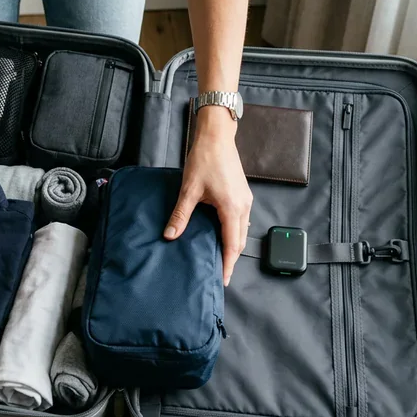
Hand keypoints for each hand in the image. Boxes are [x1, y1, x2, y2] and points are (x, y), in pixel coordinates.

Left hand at [163, 107, 252, 285]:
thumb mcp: (188, 190)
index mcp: (231, 208)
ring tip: (220, 258)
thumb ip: (180, 215)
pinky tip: (222, 235)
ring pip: (242, 231)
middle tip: (220, 274)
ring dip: (233, 246)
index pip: (231, 245)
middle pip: (239, 241)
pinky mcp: (243, 194)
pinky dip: (234, 232)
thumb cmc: (204, 160)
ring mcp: (245, 200)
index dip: (227, 264)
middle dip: (231, 259)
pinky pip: (241, 220)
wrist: (217, 137)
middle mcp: (243, 206)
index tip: (222, 280)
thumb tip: (170, 235)